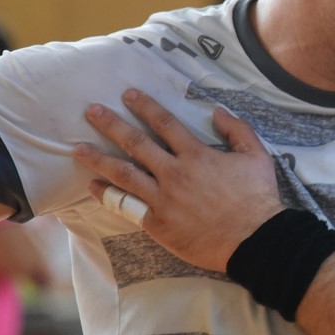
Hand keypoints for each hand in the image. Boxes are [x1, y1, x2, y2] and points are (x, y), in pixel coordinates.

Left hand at [73, 89, 282, 271]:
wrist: (254, 239)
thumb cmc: (257, 197)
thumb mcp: (256, 155)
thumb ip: (237, 129)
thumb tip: (217, 111)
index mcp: (196, 154)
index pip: (164, 123)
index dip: (144, 106)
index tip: (127, 95)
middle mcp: (174, 173)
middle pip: (136, 143)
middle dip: (111, 124)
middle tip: (90, 111)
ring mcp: (163, 199)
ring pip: (123, 174)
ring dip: (98, 158)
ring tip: (78, 148)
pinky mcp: (158, 223)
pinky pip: (126, 206)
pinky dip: (106, 195)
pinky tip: (92, 186)